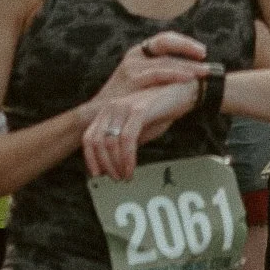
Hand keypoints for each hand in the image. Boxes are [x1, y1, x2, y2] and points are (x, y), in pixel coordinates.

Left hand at [83, 82, 202, 178]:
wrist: (181, 91)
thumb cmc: (160, 110)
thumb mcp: (137, 128)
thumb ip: (124, 143)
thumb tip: (113, 165)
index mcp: (108, 111)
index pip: (89, 137)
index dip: (90, 159)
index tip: (98, 175)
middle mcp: (112, 107)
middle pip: (97, 142)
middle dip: (105, 165)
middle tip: (116, 178)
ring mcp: (124, 107)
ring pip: (110, 142)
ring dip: (116, 164)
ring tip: (125, 176)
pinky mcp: (138, 110)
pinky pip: (127, 139)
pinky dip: (127, 158)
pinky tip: (131, 168)